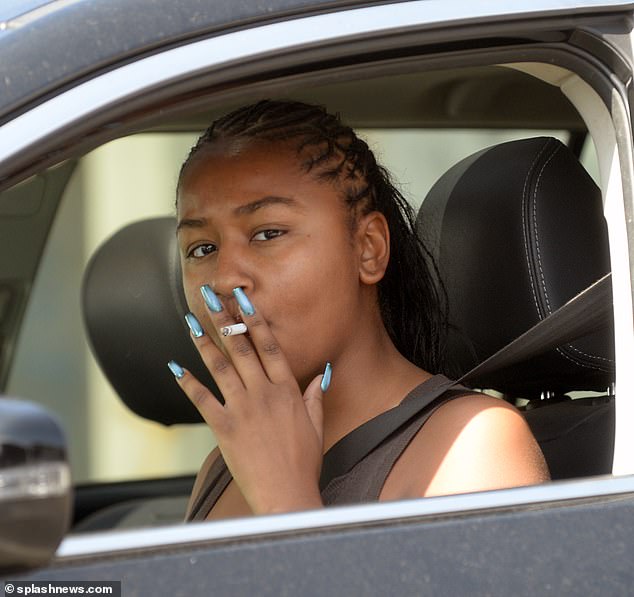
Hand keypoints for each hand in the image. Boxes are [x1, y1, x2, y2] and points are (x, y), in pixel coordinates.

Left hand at [168, 286, 329, 514]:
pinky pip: (201, 399)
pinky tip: (174, 366)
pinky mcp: (224, 428)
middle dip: (225, 319)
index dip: (255, 320)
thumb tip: (323, 372)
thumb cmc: (304, 462)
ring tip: (190, 320)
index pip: (270, 346)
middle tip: (211, 296)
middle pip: (241, 348)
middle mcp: (264, 393)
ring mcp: (242, 409)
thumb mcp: (316, 425)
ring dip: (203, 341)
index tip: (244, 300)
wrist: (286, 495)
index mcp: (287, 391)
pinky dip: (187, 382)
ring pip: (220, 366)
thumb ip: (316, 396)